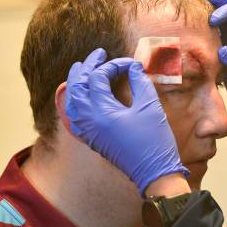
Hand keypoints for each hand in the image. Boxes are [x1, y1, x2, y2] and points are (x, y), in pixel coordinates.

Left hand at [65, 49, 188, 195]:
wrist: (154, 172)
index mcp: (101, 112)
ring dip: (76, 82)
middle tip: (99, 54)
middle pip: (78, 86)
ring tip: (82, 68)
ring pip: (71, 101)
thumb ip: (140, 82)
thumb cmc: (154, 139)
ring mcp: (88, 131)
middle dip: (87, 67)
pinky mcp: (91, 139)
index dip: (114, 66)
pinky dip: (74, 101)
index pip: (98, 78)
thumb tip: (133, 66)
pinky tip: (81, 95)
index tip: (130, 63)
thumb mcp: (150, 106)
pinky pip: (74, 116)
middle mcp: (88, 121)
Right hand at [198, 0, 226, 132]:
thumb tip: (222, 50)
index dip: (225, 9)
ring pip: (218, 26)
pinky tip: (186, 35)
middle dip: (211, 2)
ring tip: (185, 12)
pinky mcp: (225, 59)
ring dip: (203, 18)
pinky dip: (201, 36)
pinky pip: (212, 42)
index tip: (212, 20)